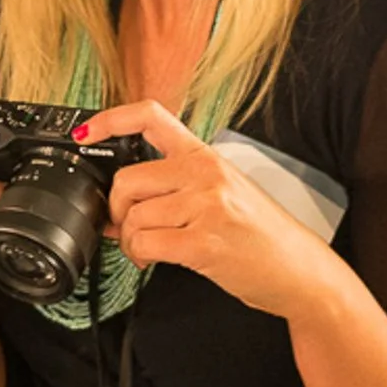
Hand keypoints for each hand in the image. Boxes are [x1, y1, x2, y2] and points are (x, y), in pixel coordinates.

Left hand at [80, 100, 340, 320]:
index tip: (86, 132)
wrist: (300, 270)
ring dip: (130, 240)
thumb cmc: (260, 233)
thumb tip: (118, 204)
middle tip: (126, 226)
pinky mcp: (204, 242)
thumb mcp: (223, 192)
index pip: (151, 117)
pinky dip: (139, 256)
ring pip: (133, 216)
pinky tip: (151, 260)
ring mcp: (206, 206)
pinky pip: (145, 243)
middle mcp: (205, 174)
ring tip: (147, 249)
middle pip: (128, 179)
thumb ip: (175, 188)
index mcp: (206, 155)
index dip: (111, 119)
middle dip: (117, 210)